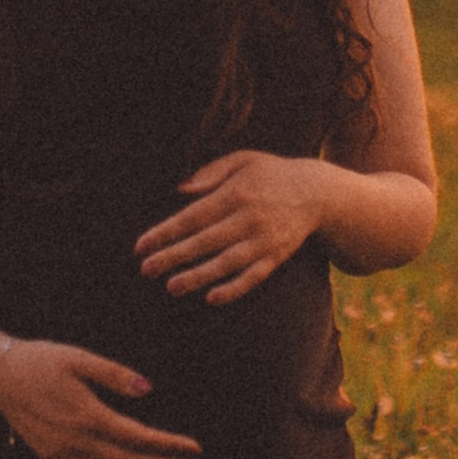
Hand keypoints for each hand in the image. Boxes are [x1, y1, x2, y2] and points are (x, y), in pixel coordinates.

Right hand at [0, 340, 200, 458]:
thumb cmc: (40, 360)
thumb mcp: (78, 358)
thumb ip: (113, 374)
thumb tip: (148, 389)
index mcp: (87, 414)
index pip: (137, 437)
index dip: (168, 445)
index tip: (193, 448)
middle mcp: (75, 441)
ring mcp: (62, 454)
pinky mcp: (52, 458)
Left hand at [135, 150, 329, 305]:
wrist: (316, 192)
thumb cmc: (270, 174)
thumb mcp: (243, 159)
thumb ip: (211, 172)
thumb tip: (180, 190)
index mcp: (236, 192)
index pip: (193, 216)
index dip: (166, 232)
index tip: (141, 246)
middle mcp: (249, 218)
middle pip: (205, 241)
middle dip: (174, 256)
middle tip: (146, 270)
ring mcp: (264, 240)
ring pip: (227, 262)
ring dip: (199, 276)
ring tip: (172, 287)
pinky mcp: (277, 257)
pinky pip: (253, 276)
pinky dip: (234, 288)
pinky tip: (212, 298)